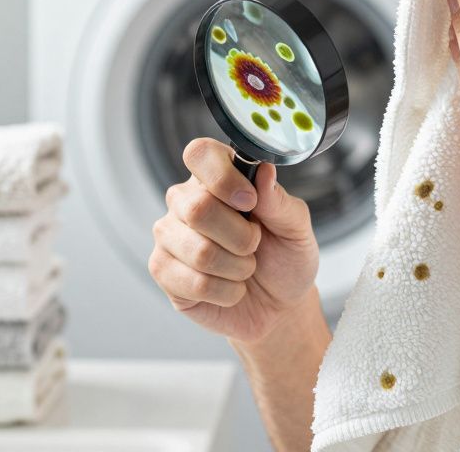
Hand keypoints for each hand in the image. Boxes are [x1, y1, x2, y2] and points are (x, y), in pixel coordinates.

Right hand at [151, 137, 319, 343]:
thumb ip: (280, 201)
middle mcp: (185, 201)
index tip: (250, 202)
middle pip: (198, 208)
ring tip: (244, 268)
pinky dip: (226, 291)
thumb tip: (264, 171)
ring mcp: (169, 236)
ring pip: (200, 251)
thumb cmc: (285, 258)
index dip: (223, 177)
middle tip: (254, 245)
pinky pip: (194, 283)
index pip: (199, 153)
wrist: (278, 305)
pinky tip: (230, 288)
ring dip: (237, 268)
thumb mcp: (297, 228)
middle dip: (242, 237)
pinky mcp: (163, 271)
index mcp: (217, 178)